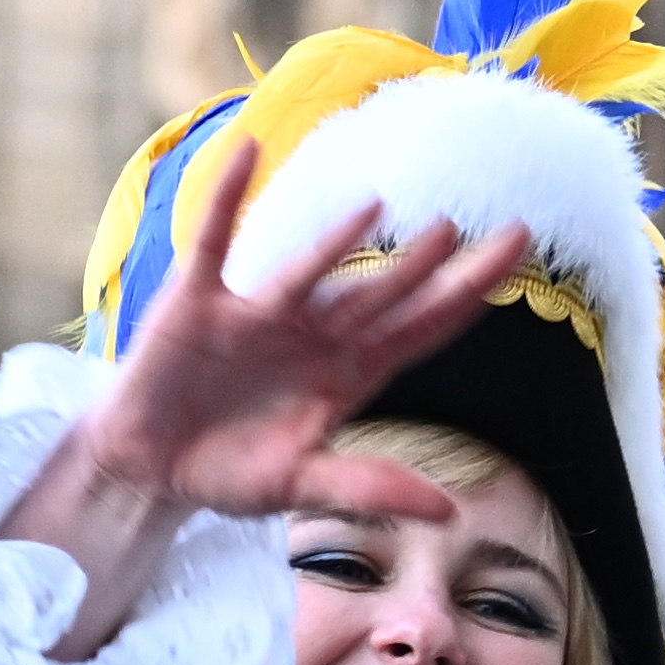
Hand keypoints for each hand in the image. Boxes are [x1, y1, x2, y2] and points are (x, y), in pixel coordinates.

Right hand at [0, 137, 527, 659]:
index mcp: (346, 374)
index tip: (515, 255)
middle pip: (379, 292)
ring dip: (336, 240)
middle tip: (472, 226)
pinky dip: (226, 195)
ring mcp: (256, 314)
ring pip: (306, 270)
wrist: (149, 467)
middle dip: (425, 262)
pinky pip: (214, 238)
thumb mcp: (300, 487)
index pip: (419, 328)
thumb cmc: (230, 473)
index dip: (466, 294)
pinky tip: (249, 151)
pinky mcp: (197, 300)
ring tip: (377, 207)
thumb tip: (448, 513)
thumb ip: (368, 488)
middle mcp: (311, 334)